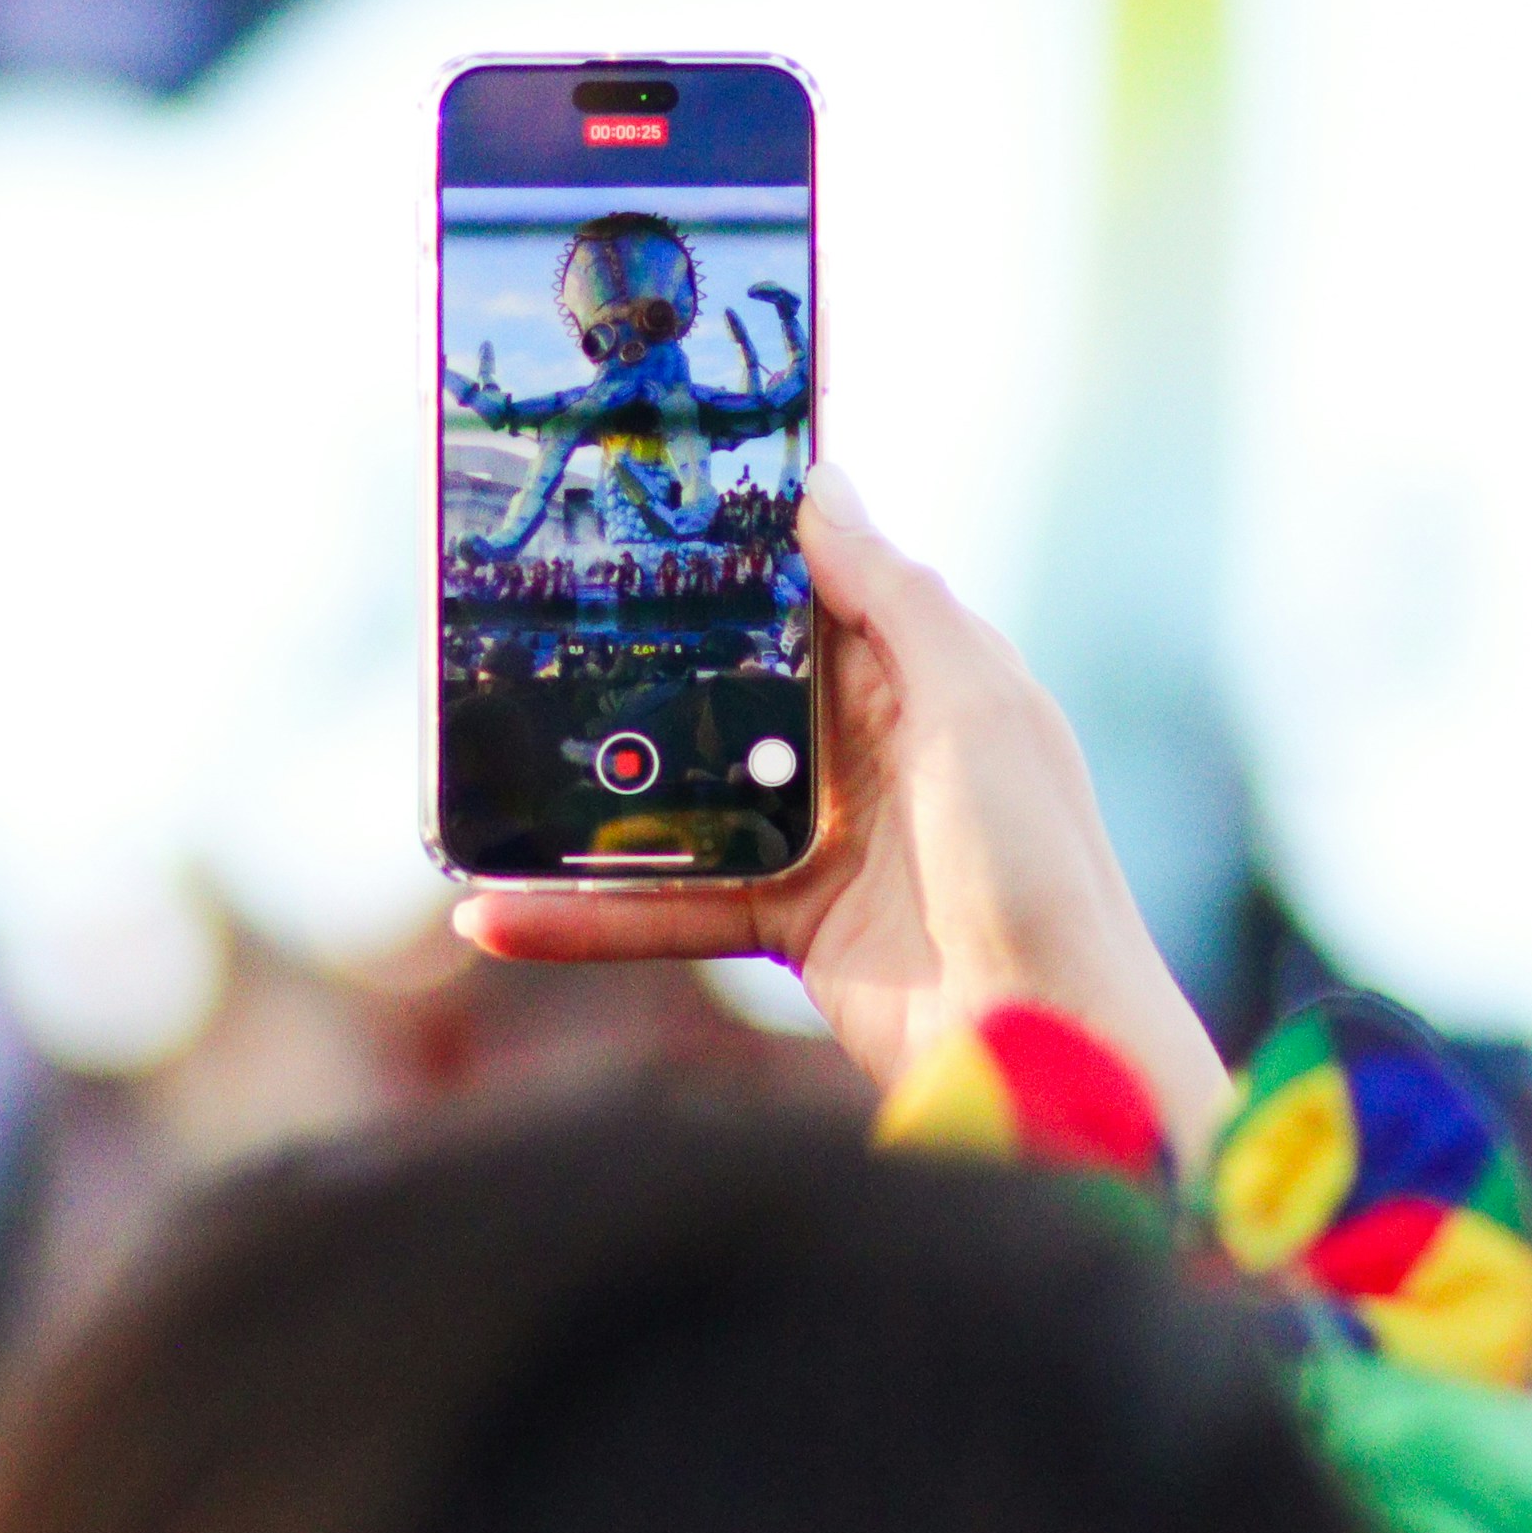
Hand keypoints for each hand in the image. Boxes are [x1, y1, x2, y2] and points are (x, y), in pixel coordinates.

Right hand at [452, 464, 1229, 1131]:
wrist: (1047, 1046)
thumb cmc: (1038, 868)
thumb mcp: (976, 707)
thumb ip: (894, 599)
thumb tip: (819, 486)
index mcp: (925, 676)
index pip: (816, 584)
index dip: (737, 543)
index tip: (643, 498)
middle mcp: (870, 746)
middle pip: (731, 679)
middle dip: (639, 653)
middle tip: (527, 608)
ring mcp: (820, 835)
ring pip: (678, 792)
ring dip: (586, 790)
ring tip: (484, 763)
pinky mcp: (782, 922)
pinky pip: (662, 905)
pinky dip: (581, 916)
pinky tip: (495, 915)